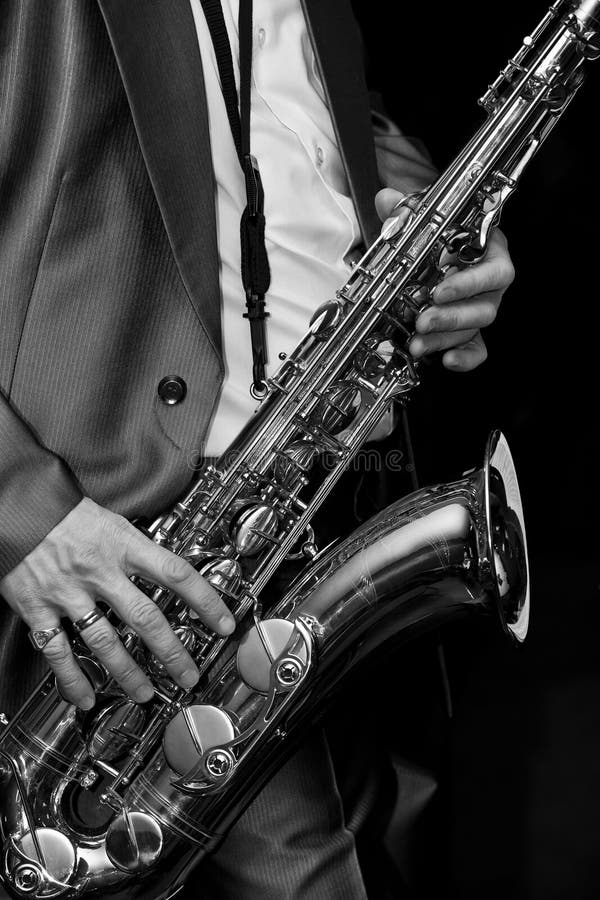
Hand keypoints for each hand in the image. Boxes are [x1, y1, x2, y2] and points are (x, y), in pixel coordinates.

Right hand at [0, 498, 235, 708]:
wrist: (17, 506)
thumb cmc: (65, 512)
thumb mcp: (112, 521)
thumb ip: (136, 550)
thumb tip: (167, 573)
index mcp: (123, 545)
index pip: (176, 574)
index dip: (205, 600)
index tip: (224, 623)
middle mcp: (99, 570)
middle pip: (145, 617)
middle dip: (171, 652)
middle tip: (188, 675)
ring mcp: (68, 591)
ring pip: (104, 641)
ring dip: (127, 673)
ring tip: (144, 693)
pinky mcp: (38, 606)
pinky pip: (57, 650)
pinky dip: (72, 678)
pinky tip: (85, 697)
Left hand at [375, 188, 514, 370]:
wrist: (430, 248)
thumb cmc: (434, 233)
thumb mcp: (419, 219)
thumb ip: (405, 211)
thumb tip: (387, 201)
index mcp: (488, 250)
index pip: (495, 270)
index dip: (469, 284)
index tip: (439, 291)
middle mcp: (490, 282)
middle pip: (485, 306)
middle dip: (452, 317)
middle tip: (422, 321)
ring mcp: (482, 307)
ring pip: (475, 328)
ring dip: (446, 337)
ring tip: (417, 342)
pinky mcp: (472, 330)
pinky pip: (478, 349)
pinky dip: (466, 358)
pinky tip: (447, 361)